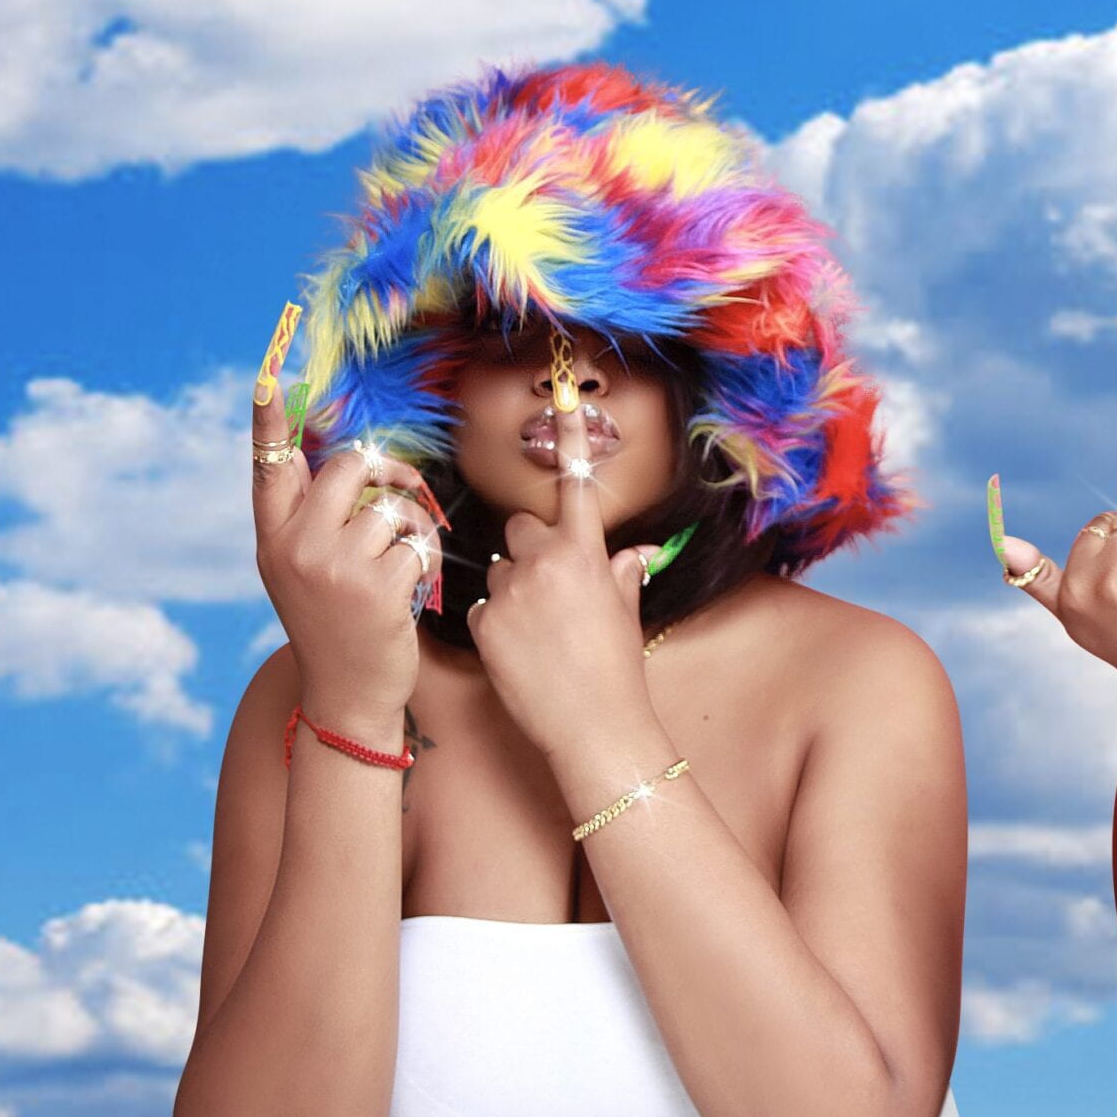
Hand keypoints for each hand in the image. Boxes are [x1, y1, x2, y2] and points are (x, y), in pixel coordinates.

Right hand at [251, 372, 438, 733]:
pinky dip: (427, 559)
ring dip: (415, 527)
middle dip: (387, 473)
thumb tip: (306, 449)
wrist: (348, 693)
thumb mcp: (299, 568)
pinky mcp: (377, 586)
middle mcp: (296, 547)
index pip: (269, 469)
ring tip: (406, 561)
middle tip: (405, 491)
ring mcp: (334, 566)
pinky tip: (414, 588)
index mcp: (273, 538)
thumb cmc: (334, 622)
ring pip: (394, 505)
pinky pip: (419, 540)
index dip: (270, 424)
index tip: (268, 379)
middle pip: (350, 466)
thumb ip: (304, 514)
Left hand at [466, 396, 654, 758]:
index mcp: (587, 553)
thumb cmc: (617, 671)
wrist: (593, 727)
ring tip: (537, 634)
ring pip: (499, 569)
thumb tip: (634, 554)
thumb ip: (621, 573)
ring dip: (512, 590)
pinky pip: (481, 607)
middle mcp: (545, 562)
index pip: (575, 484)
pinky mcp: (482, 623)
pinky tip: (519, 653)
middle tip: (549, 592)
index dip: (569, 435)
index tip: (562, 389)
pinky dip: (495, 625)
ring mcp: (510, 592)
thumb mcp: (625, 614)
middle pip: (522, 528)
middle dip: (531, 550)